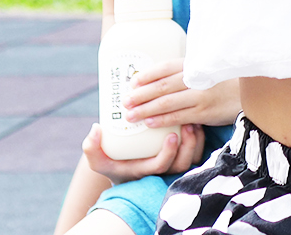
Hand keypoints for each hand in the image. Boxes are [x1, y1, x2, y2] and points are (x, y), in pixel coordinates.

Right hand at [80, 121, 204, 184]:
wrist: (122, 163)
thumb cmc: (111, 160)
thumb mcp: (97, 157)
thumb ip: (91, 148)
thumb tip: (96, 129)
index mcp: (145, 171)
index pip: (162, 166)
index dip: (169, 153)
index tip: (172, 135)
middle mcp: (161, 171)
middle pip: (183, 163)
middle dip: (189, 145)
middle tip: (188, 124)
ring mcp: (173, 163)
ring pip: (193, 158)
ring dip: (196, 140)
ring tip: (194, 121)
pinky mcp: (182, 155)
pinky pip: (196, 150)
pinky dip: (199, 137)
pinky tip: (195, 119)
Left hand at [123, 59, 241, 127]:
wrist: (252, 92)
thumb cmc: (227, 80)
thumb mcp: (209, 68)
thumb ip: (190, 71)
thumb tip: (163, 78)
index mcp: (196, 64)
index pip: (166, 67)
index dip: (147, 75)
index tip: (132, 82)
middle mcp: (197, 78)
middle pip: (162, 86)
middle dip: (140, 94)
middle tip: (124, 101)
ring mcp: (200, 95)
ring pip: (167, 103)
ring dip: (146, 109)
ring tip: (130, 115)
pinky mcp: (205, 113)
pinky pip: (179, 117)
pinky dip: (162, 120)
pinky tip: (150, 123)